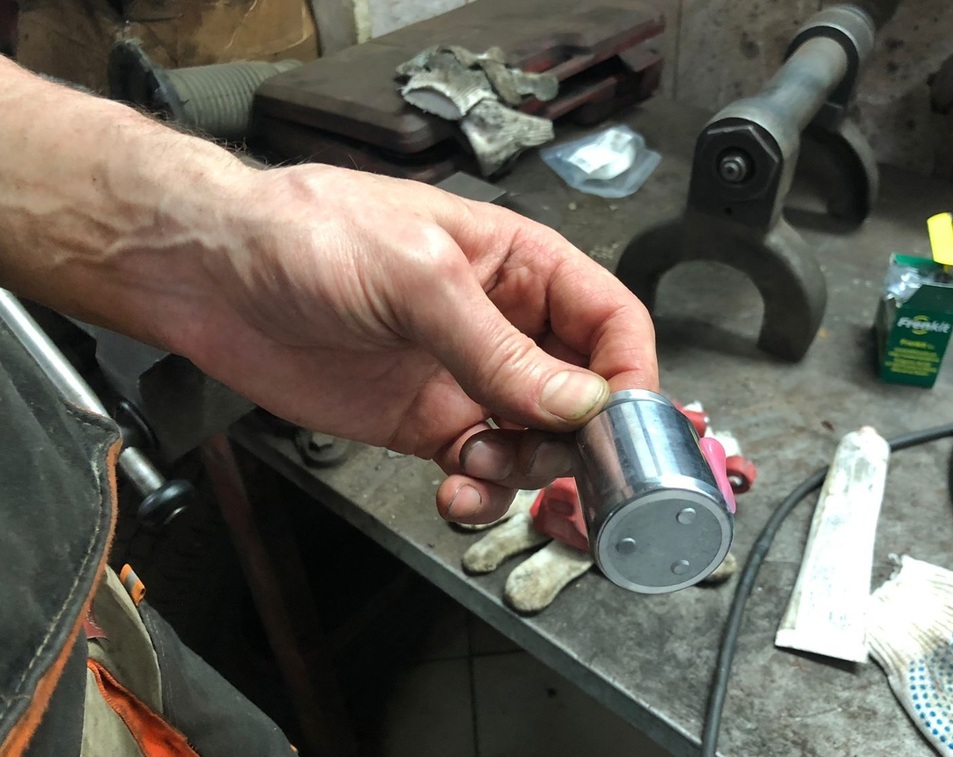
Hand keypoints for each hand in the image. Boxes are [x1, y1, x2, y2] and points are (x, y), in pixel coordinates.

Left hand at [164, 166, 657, 522]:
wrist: (213, 277)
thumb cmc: (307, 235)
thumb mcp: (416, 277)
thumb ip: (499, 349)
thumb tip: (579, 403)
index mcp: (520, 266)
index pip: (611, 321)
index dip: (631, 374)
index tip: (626, 427)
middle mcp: (504, 325)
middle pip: (584, 391)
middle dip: (584, 437)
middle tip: (565, 467)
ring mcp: (466, 379)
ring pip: (538, 441)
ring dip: (528, 470)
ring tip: (482, 465)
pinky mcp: (427, 425)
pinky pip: (481, 472)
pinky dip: (481, 495)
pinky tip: (456, 494)